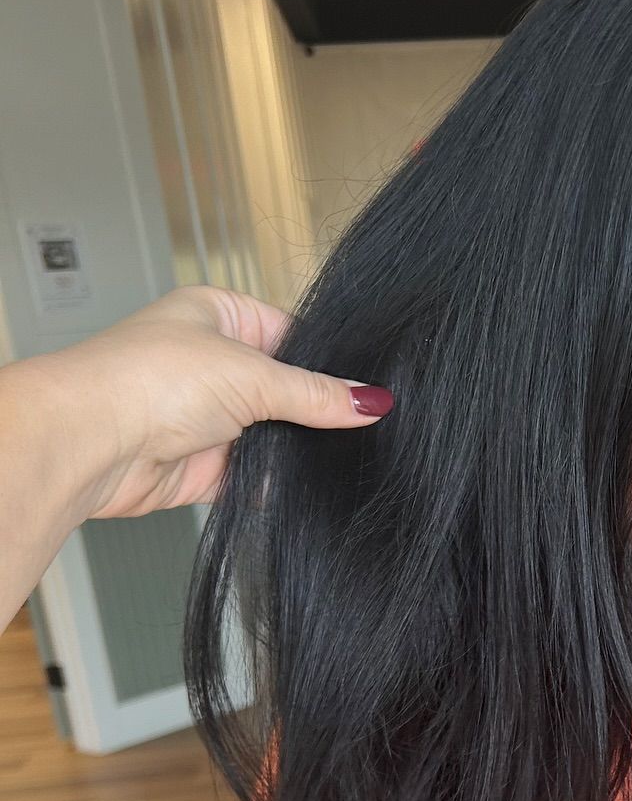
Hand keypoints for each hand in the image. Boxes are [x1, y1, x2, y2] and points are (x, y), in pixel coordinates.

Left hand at [27, 282, 393, 523]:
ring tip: (335, 456)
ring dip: (293, 449)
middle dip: (315, 411)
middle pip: (286, 389)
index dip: (330, 361)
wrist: (92, 442)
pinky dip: (274, 483)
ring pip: (273, 435)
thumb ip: (315, 394)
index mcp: (219, 315)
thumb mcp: (251, 374)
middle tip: (360, 426)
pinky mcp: (204, 465)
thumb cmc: (145, 380)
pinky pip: (255, 476)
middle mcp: (212, 362)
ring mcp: (207, 415)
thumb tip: (370, 400)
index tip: (369, 388)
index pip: (294, 335)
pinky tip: (300, 485)